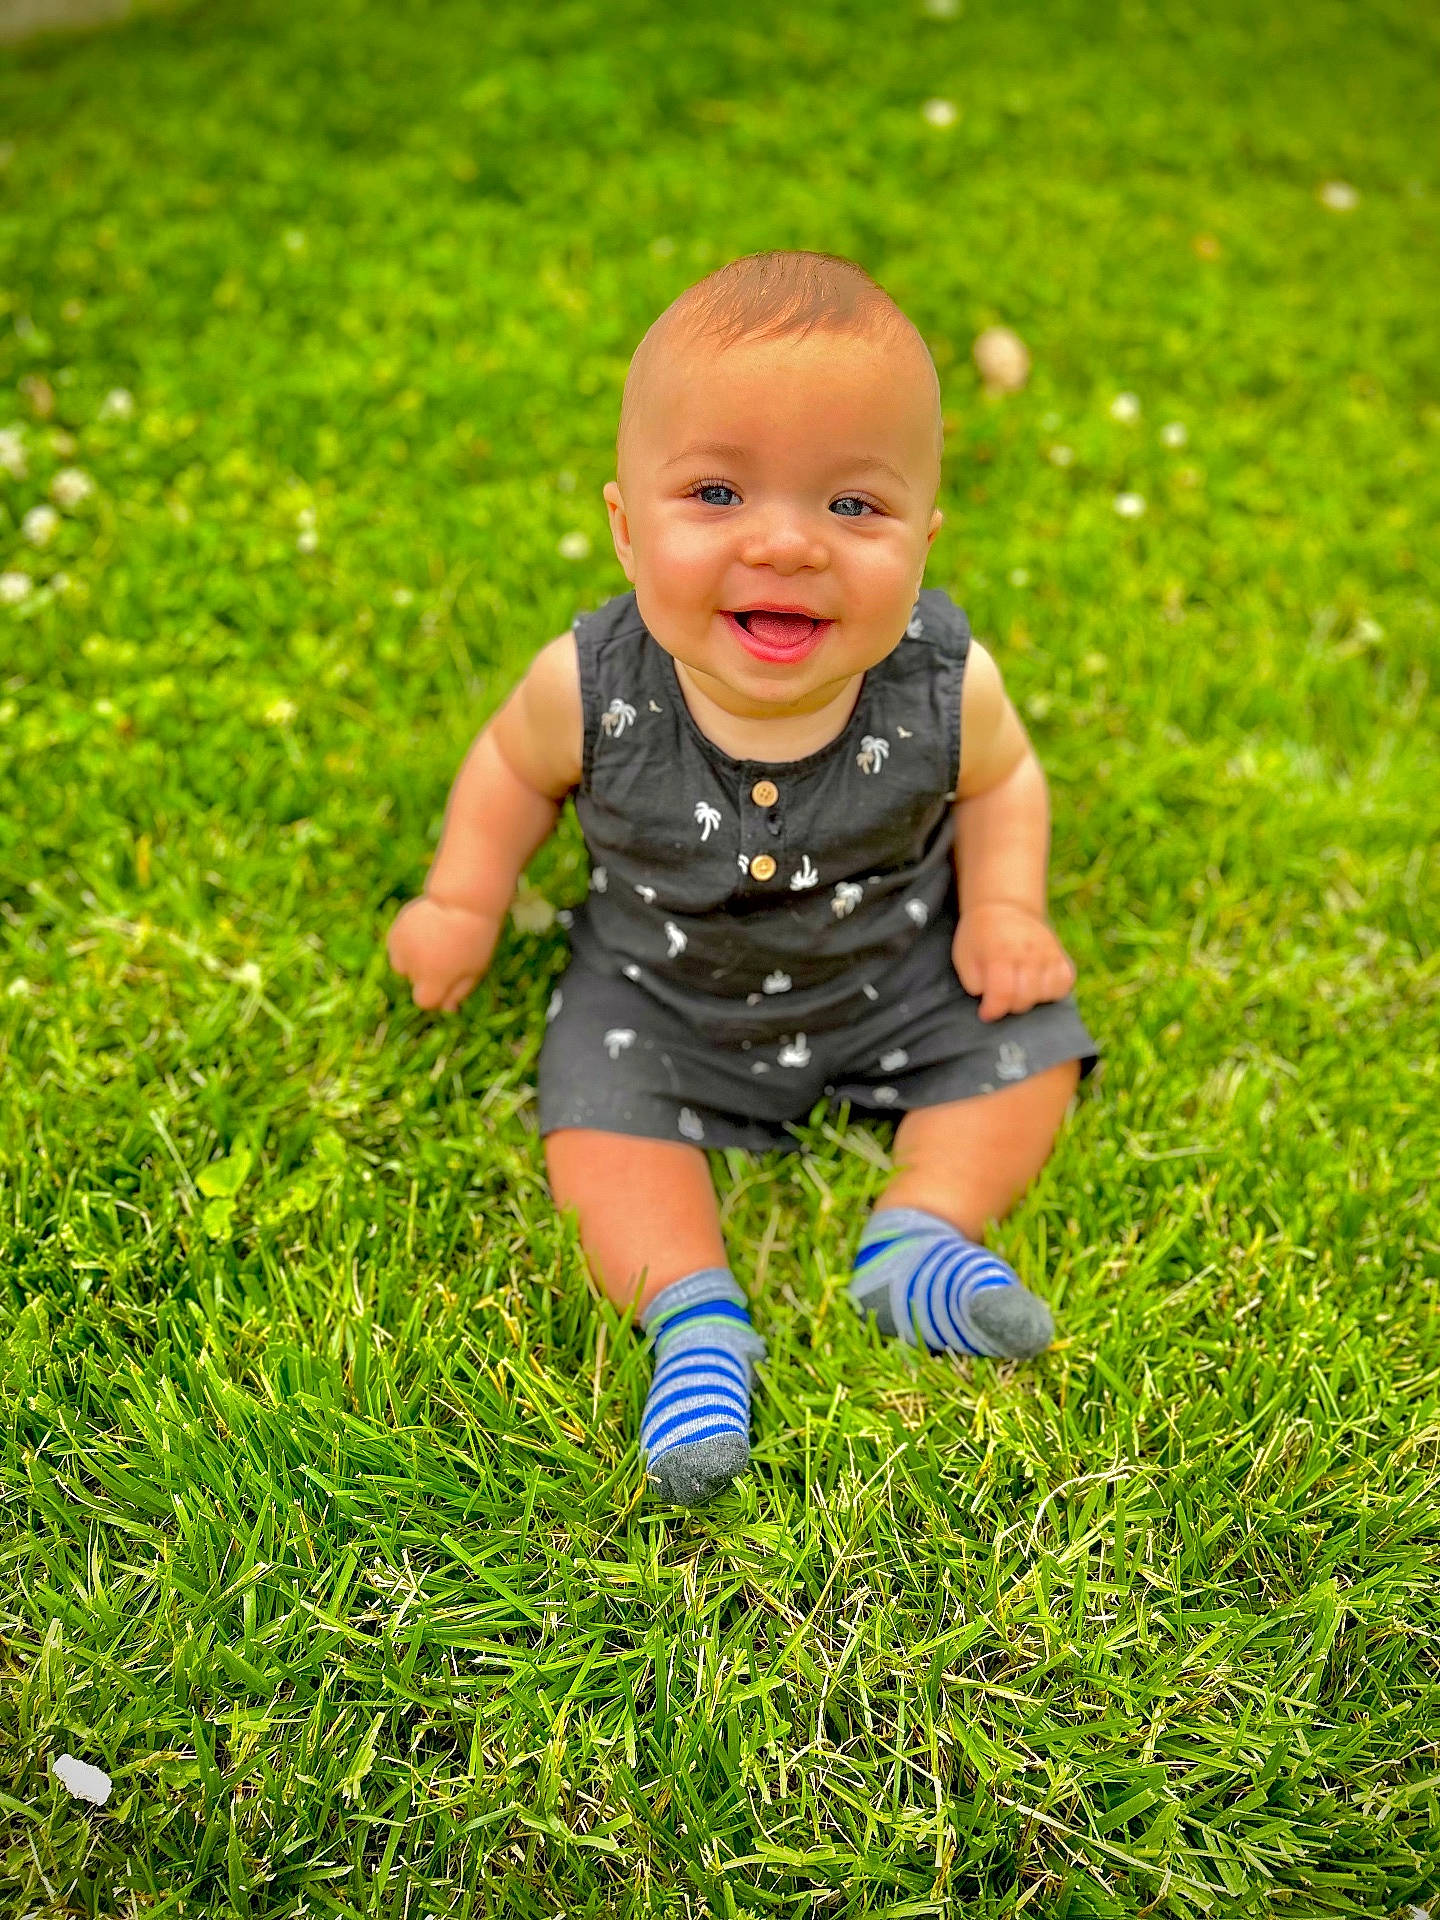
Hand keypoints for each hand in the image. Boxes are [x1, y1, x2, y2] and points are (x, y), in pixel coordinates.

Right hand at [386, 895, 501, 1011]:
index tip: (450, 977)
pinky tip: (424, 931)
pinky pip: (396, 947)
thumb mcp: (475, 970)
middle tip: (448, 951)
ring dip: (413, 959)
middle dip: (427, 974)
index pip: (424, 1001)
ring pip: (401, 965)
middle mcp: (412, 967)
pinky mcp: (395, 931)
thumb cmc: (475, 938)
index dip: (437, 992)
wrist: (464, 900)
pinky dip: (406, 944)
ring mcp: (401, 948)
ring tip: (434, 941)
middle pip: (414, 981)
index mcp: (433, 980)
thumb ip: (458, 993)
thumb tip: (447, 1009)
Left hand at [952, 903, 1076, 1022]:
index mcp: (999, 951)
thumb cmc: (979, 936)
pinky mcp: (1061, 954)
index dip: (992, 1010)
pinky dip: (1053, 991)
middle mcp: (1027, 951)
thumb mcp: (964, 956)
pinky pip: (1065, 982)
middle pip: (1025, 998)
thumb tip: (989, 999)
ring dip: (1031, 1000)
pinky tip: (1038, 986)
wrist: (1005, 907)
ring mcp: (1048, 952)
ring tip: (1018, 991)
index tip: (985, 1013)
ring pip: (1047, 993)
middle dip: (1009, 1006)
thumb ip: (974, 982)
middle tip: (1000, 999)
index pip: (1002, 993)